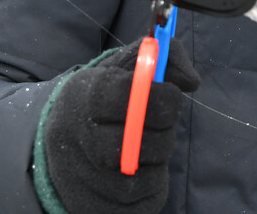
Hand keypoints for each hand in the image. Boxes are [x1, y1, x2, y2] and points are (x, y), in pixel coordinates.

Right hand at [42, 38, 199, 213]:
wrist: (63, 142)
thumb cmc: (107, 98)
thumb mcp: (128, 67)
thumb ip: (165, 58)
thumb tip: (192, 81)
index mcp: (84, 95)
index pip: (128, 95)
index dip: (160, 96)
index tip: (171, 95)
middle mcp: (76, 138)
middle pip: (134, 142)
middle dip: (163, 133)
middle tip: (163, 125)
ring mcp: (82, 178)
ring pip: (139, 178)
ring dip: (158, 160)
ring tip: (148, 146)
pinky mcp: (97, 208)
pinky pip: (142, 202)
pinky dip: (153, 185)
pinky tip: (142, 168)